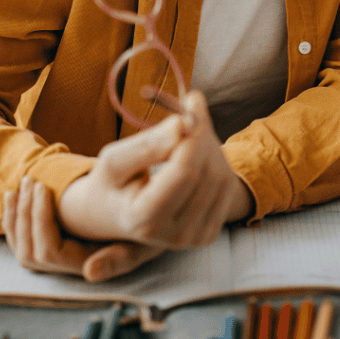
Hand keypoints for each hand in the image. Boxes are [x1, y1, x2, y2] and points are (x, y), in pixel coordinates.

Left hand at [2, 177, 165, 281]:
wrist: (154, 214)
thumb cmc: (151, 223)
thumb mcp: (143, 238)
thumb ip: (121, 257)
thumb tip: (89, 273)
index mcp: (87, 263)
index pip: (49, 251)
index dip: (39, 220)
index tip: (44, 187)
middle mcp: (69, 266)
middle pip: (30, 251)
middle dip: (26, 213)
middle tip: (31, 180)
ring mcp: (60, 257)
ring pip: (22, 248)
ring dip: (17, 215)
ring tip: (22, 185)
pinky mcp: (55, 241)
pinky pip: (21, 240)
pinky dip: (12, 219)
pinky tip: (12, 196)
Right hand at [57, 90, 253, 249]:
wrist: (115, 213)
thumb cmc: (113, 182)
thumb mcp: (115, 159)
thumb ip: (147, 144)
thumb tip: (182, 124)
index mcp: (143, 220)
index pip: (185, 171)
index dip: (194, 133)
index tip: (192, 100)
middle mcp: (172, 236)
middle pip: (206, 172)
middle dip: (201, 132)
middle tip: (190, 105)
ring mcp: (194, 239)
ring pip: (221, 177)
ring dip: (209, 143)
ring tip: (188, 131)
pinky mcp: (209, 234)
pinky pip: (226, 187)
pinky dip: (216, 160)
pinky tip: (196, 152)